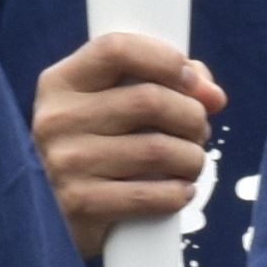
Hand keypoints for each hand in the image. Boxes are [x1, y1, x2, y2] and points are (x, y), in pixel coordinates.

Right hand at [32, 32, 224, 260]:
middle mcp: (57, 119)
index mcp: (61, 83)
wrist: (54, 217)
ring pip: (159, 149)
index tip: (191, 80)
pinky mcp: (82, 205)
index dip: (166, 59)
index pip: (117, 49)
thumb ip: (162, 83)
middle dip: (191, 116)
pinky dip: (179, 193)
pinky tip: (179, 191)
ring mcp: (66, 163)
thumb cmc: (97, 149)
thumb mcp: (112, 105)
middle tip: (199, 130)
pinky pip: (153, 195)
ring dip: (192, 157)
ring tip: (190, 162)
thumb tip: (212, 96)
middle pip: (148, 100)